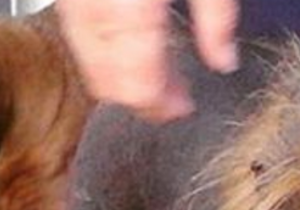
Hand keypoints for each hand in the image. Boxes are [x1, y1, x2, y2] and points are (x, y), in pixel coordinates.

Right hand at [58, 0, 238, 121]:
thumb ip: (217, 17)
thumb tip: (226, 62)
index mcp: (131, 16)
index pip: (138, 91)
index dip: (162, 108)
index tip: (183, 108)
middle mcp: (94, 15)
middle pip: (108, 86)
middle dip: (140, 99)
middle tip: (173, 97)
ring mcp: (73, 6)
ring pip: (88, 66)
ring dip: (119, 78)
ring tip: (154, 70)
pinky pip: (78, 38)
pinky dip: (101, 52)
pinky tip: (128, 41)